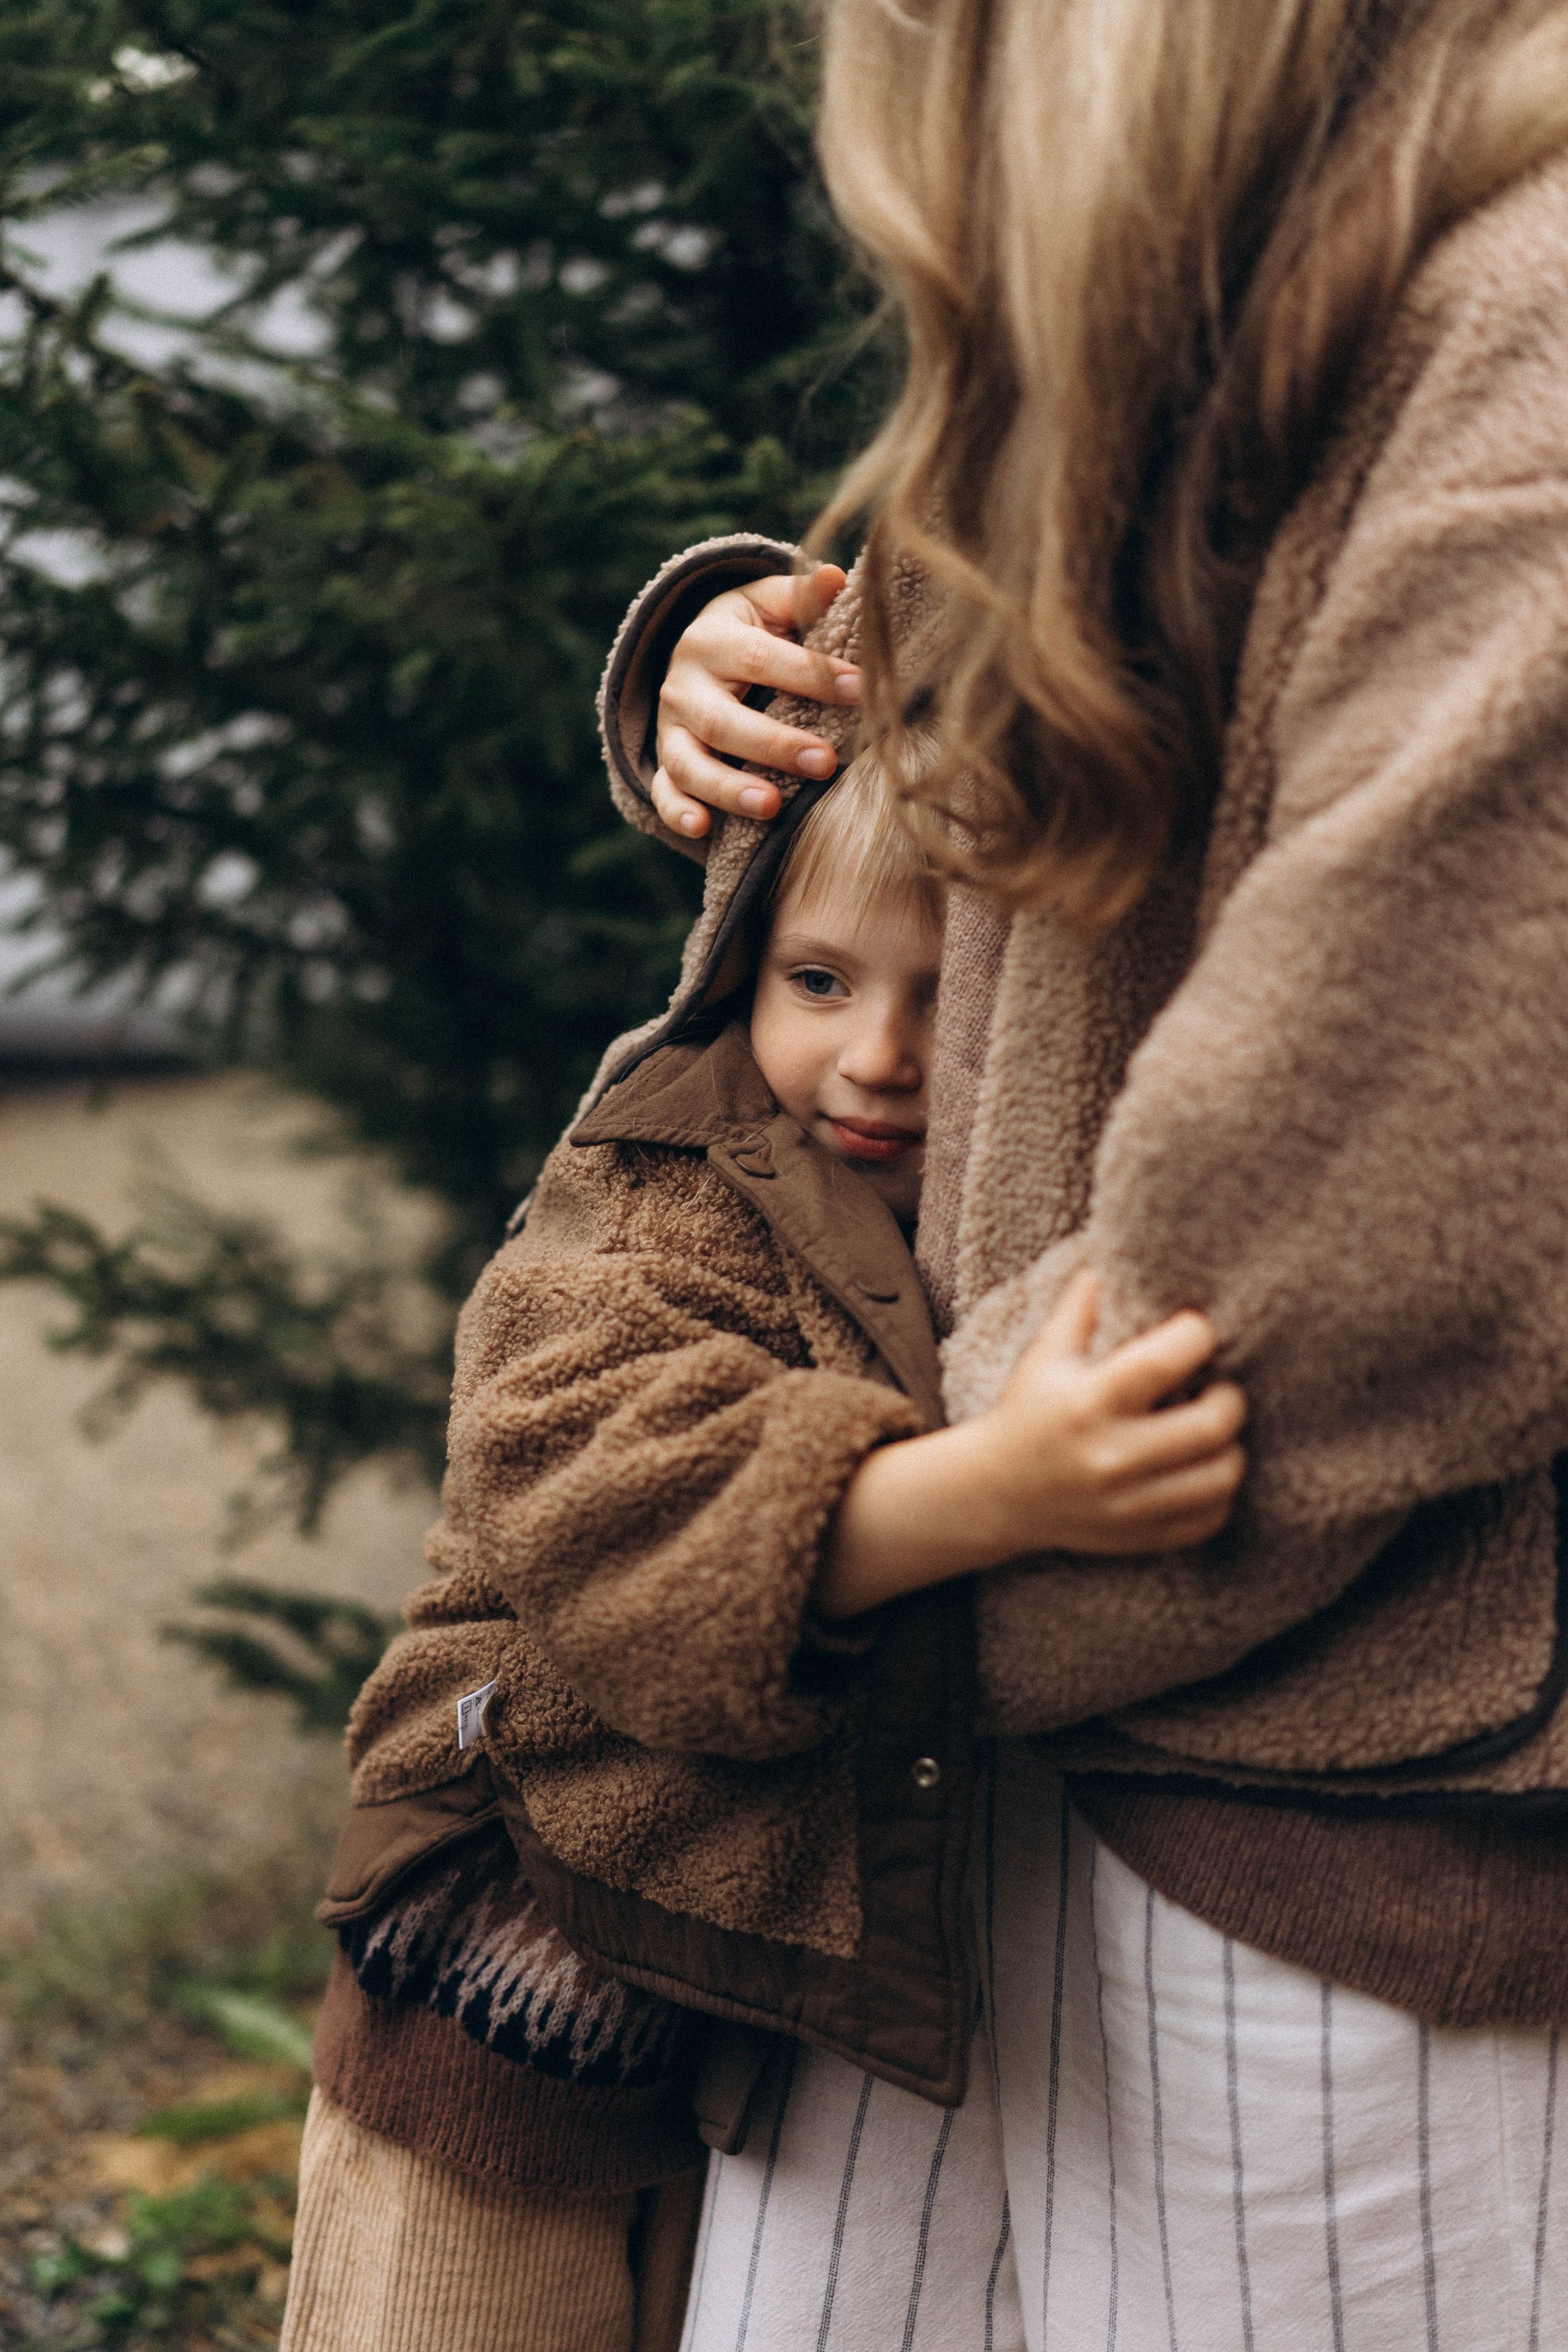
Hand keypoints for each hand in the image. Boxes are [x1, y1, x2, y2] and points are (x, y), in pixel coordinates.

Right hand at [652, 565, 862, 838]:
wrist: (699, 655)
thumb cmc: (753, 630)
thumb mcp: (769, 605)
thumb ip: (800, 596)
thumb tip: (836, 577)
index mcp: (712, 638)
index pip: (761, 658)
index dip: (811, 675)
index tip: (860, 690)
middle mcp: (683, 684)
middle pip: (722, 720)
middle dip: (774, 744)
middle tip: (826, 763)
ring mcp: (670, 728)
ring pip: (689, 763)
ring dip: (728, 788)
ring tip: (772, 807)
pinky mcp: (665, 762)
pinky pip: (664, 792)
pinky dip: (678, 812)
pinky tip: (702, 829)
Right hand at [814, 1271, 1246, 1617]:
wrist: (995, 1494)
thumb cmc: (1028, 1411)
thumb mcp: (1044, 1354)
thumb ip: (1082, 1306)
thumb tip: (1115, 1256)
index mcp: (1087, 1402)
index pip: (1166, 1361)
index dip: (1197, 1336)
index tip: (1197, 1330)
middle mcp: (1110, 1457)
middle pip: (1211, 1426)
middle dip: (1230, 1399)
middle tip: (1221, 1388)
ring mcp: (1127, 1505)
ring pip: (1221, 1477)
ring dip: (1230, 1447)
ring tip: (1213, 1429)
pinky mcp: (1139, 1536)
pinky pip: (1210, 1518)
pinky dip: (1218, 1493)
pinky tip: (1200, 1468)